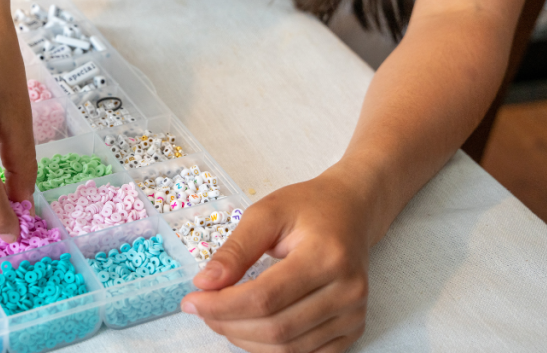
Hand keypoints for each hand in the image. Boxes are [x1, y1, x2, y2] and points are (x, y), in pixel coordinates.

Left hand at [181, 172, 371, 352]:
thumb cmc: (308, 208)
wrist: (351, 212)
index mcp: (326, 257)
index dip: (222, 306)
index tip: (192, 300)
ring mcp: (353, 315)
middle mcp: (347, 291)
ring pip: (288, 348)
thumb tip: (205, 284)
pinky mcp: (353, 329)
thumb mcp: (266, 214)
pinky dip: (270, 348)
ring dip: (245, 339)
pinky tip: (249, 328)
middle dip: (228, 324)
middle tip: (201, 309)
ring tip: (221, 317)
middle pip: (276, 328)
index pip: (265, 297)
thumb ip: (235, 250)